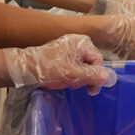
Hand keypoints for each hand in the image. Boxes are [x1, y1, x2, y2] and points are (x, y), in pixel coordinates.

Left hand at [2, 34, 116, 93]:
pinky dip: (69, 75)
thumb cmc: (48, 69)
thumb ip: (92, 75)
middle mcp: (77, 42)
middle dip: (83, 77)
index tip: (91, 91)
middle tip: (72, 85)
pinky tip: (60, 80)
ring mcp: (69, 48)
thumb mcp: (72, 74)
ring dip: (75, 78)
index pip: (98, 60)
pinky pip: (73, 67)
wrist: (23, 69)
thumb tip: (110, 77)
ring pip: (82, 67)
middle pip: (90, 64)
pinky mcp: (62, 56)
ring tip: (63, 82)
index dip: (96, 76)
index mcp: (81, 42)